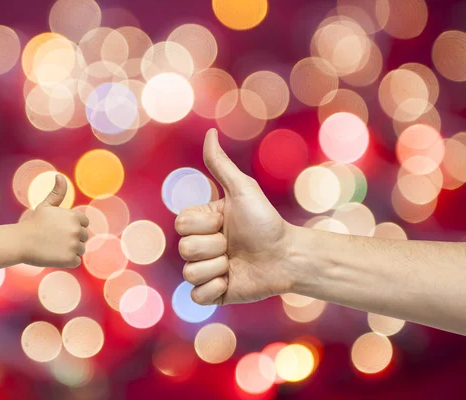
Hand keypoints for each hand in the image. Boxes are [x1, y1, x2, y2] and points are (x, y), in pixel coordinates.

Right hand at [18, 175, 88, 267]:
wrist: (20, 242)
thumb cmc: (33, 223)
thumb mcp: (46, 206)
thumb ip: (57, 192)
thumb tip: (60, 176)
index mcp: (74, 216)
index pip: (84, 223)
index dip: (73, 226)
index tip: (60, 229)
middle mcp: (76, 230)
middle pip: (83, 237)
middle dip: (72, 239)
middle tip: (55, 239)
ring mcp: (74, 245)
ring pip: (80, 249)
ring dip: (70, 250)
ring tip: (54, 247)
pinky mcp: (70, 259)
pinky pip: (76, 261)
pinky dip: (67, 261)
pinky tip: (55, 255)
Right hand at [175, 129, 295, 304]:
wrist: (287, 255)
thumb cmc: (266, 220)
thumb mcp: (243, 190)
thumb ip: (220, 164)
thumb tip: (210, 133)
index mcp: (201, 223)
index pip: (181, 225)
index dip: (205, 225)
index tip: (226, 222)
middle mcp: (199, 246)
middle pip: (185, 249)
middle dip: (215, 247)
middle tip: (234, 245)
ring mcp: (205, 270)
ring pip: (190, 273)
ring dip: (218, 268)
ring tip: (236, 263)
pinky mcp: (213, 293)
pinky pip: (197, 296)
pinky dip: (215, 289)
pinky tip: (232, 280)